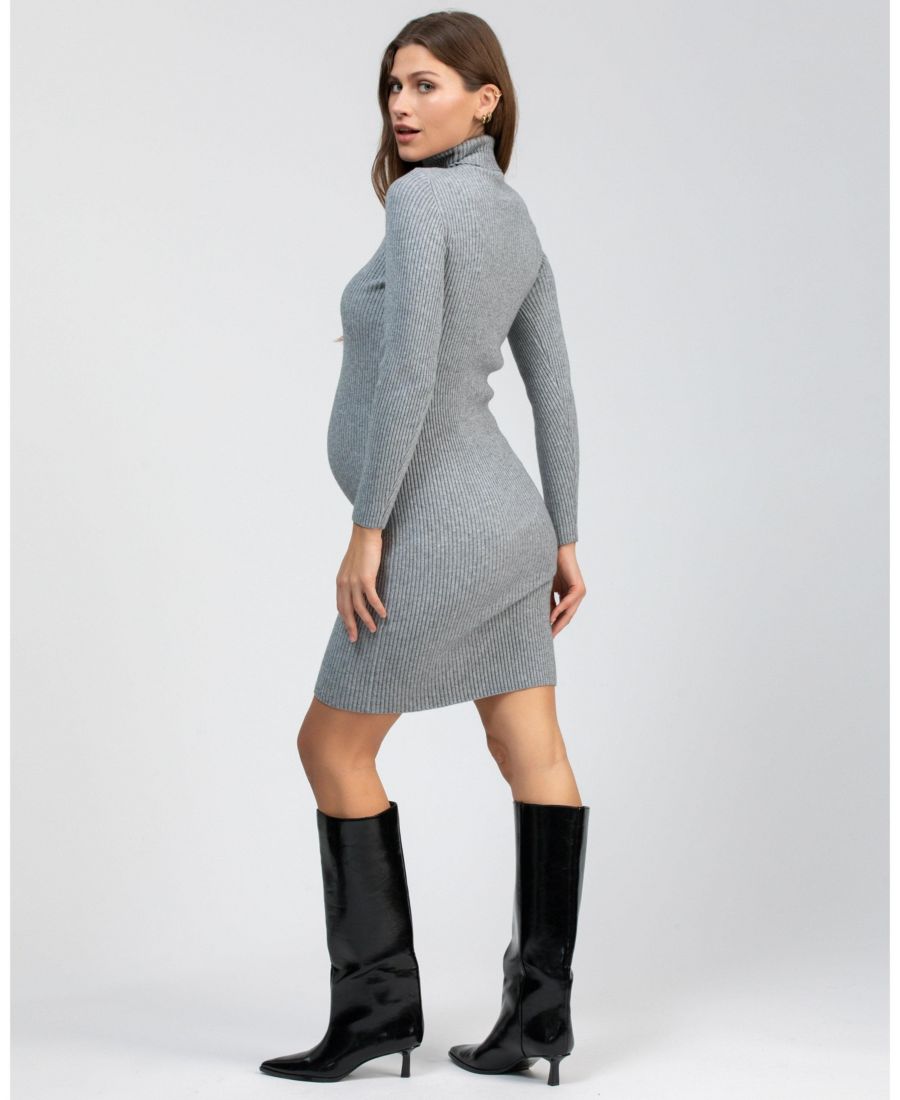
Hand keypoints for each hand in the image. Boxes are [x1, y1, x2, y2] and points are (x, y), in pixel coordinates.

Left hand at [336, 524, 387, 641]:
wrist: (365, 535)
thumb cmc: (362, 549)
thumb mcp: (352, 566)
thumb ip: (352, 579)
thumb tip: (358, 590)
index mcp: (340, 581)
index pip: (340, 605)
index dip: (344, 619)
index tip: (349, 630)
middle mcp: (344, 583)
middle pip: (346, 611)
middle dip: (351, 626)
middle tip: (355, 639)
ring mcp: (354, 582)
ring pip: (359, 608)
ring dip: (367, 620)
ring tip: (373, 629)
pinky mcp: (366, 579)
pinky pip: (372, 599)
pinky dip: (377, 609)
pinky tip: (383, 615)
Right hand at [549, 544, 585, 636]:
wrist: (557, 550)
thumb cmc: (550, 566)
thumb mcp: (547, 588)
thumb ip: (547, 602)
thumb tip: (543, 618)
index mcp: (569, 597)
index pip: (562, 616)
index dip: (554, 626)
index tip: (545, 636)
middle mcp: (576, 596)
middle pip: (567, 617)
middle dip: (557, 628)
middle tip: (547, 639)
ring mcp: (579, 593)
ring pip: (569, 612)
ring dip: (558, 622)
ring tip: (549, 633)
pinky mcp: (579, 588)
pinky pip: (568, 602)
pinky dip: (560, 609)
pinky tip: (551, 617)